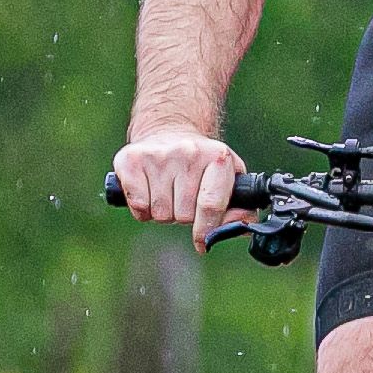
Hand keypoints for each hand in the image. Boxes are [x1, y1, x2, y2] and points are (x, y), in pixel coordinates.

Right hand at [113, 126, 246, 238]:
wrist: (169, 131)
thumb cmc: (202, 164)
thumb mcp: (228, 179)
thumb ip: (239, 208)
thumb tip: (242, 227)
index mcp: (218, 157)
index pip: (211, 204)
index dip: (206, 229)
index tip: (202, 241)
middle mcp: (188, 152)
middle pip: (184, 215)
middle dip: (183, 216)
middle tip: (183, 200)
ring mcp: (158, 155)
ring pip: (160, 213)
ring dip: (163, 212)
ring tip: (167, 193)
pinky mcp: (131, 160)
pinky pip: (138, 206)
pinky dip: (142, 209)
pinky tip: (149, 192)